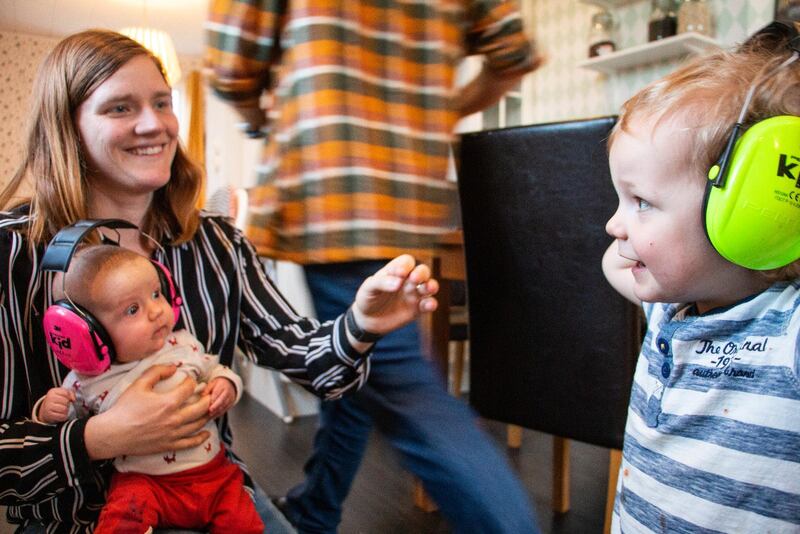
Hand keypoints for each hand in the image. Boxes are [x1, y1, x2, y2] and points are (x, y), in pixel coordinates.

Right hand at [40, 387, 74, 423]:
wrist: (46, 409)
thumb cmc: (57, 400)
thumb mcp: (63, 393)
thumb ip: (71, 393)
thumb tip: (73, 399)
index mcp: (53, 391)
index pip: (66, 393)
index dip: (69, 396)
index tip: (67, 398)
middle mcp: (49, 398)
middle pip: (66, 401)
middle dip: (68, 404)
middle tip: (65, 405)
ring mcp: (48, 406)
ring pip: (64, 409)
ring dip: (66, 410)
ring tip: (63, 409)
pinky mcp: (49, 415)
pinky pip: (62, 416)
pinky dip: (64, 416)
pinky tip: (61, 414)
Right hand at [84, 364, 210, 459]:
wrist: (112, 434)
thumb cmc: (124, 408)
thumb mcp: (139, 384)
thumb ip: (157, 371)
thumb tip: (174, 367)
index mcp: (168, 402)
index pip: (189, 388)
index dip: (192, 381)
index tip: (190, 380)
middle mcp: (175, 419)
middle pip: (201, 406)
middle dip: (207, 397)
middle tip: (207, 393)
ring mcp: (173, 434)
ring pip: (199, 424)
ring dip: (207, 414)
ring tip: (210, 408)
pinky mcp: (169, 445)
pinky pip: (191, 442)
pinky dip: (201, 437)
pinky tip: (206, 433)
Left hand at [205, 377, 235, 417]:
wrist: (230, 384)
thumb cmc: (219, 384)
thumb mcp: (212, 383)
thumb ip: (207, 389)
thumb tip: (201, 395)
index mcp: (222, 386)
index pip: (217, 393)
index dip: (213, 398)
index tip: (209, 402)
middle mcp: (227, 392)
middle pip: (222, 400)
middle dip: (216, 406)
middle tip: (210, 410)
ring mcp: (230, 398)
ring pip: (224, 405)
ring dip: (217, 411)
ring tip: (210, 415)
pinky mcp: (231, 403)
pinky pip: (226, 409)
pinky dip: (220, 413)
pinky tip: (214, 416)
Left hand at [350, 254, 438, 338]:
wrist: (367, 320)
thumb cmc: (368, 298)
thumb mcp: (369, 288)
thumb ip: (381, 282)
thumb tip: (398, 283)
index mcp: (396, 271)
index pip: (407, 261)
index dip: (406, 265)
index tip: (400, 273)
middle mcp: (407, 281)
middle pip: (422, 271)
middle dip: (422, 273)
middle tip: (414, 279)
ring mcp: (414, 294)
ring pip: (429, 286)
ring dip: (432, 286)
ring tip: (428, 288)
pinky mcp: (417, 309)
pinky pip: (428, 304)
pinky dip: (431, 303)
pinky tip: (428, 305)